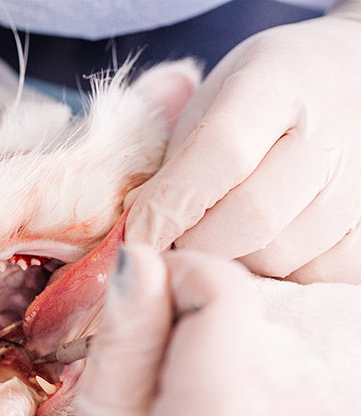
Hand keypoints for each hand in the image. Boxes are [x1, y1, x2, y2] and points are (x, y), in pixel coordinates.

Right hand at [59, 244, 360, 415]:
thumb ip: (124, 345)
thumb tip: (139, 259)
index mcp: (227, 403)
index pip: (222, 283)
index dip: (178, 275)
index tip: (149, 299)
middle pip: (259, 320)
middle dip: (206, 335)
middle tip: (161, 394)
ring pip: (291, 358)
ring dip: (244, 371)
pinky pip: (320, 403)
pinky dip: (280, 408)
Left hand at [125, 6, 360, 283]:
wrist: (351, 78)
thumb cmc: (263, 96)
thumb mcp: (210, 104)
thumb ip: (174, 164)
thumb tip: (137, 235)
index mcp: (276, 82)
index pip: (220, 153)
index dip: (169, 205)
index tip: (136, 236)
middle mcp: (331, 132)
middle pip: (252, 217)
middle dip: (195, 241)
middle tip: (177, 240)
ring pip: (280, 256)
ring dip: (234, 260)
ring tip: (222, 237)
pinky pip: (317, 277)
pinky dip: (278, 275)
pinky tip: (265, 249)